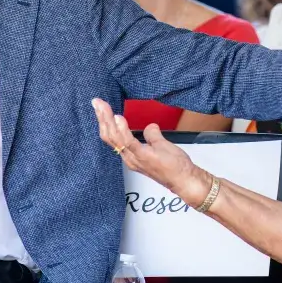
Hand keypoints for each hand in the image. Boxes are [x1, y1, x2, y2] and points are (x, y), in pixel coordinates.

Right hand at [92, 99, 211, 205]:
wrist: (184, 180)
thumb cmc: (174, 166)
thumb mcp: (162, 146)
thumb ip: (153, 136)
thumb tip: (150, 127)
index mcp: (131, 154)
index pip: (112, 136)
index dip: (105, 122)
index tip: (101, 106)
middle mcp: (129, 157)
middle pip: (109, 136)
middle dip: (102, 118)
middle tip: (96, 102)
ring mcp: (135, 158)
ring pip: (115, 138)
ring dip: (107, 120)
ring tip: (103, 106)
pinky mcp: (144, 157)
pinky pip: (129, 142)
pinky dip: (122, 129)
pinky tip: (118, 118)